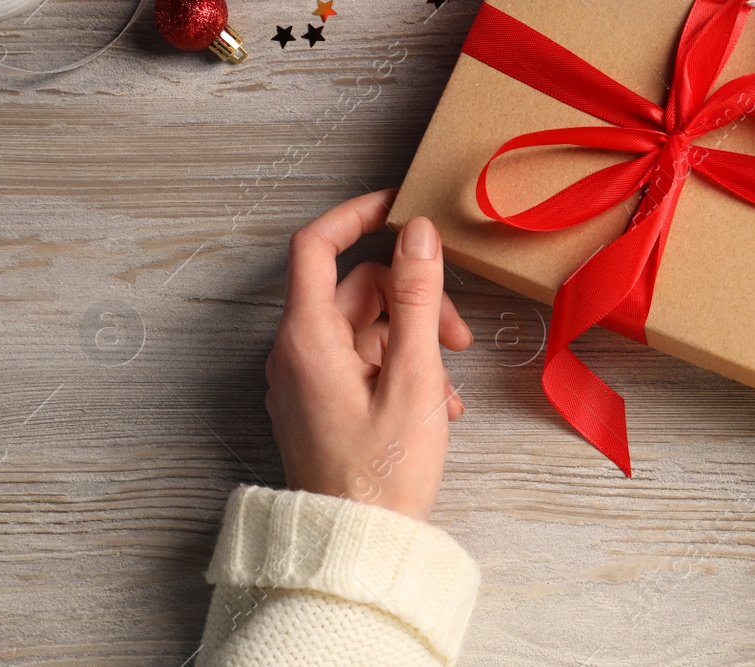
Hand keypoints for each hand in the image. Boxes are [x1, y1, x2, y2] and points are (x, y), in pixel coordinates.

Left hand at [266, 190, 472, 521]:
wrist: (356, 549)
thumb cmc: (383, 473)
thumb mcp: (415, 376)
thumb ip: (420, 298)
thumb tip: (418, 234)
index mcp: (307, 339)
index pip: (316, 246)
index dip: (357, 215)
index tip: (399, 205)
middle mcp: (295, 354)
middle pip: (356, 291)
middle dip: (414, 302)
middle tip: (459, 337)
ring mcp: (305, 381)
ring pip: (365, 328)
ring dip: (414, 343)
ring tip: (447, 390)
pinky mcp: (319, 404)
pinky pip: (360, 362)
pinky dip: (399, 369)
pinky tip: (433, 406)